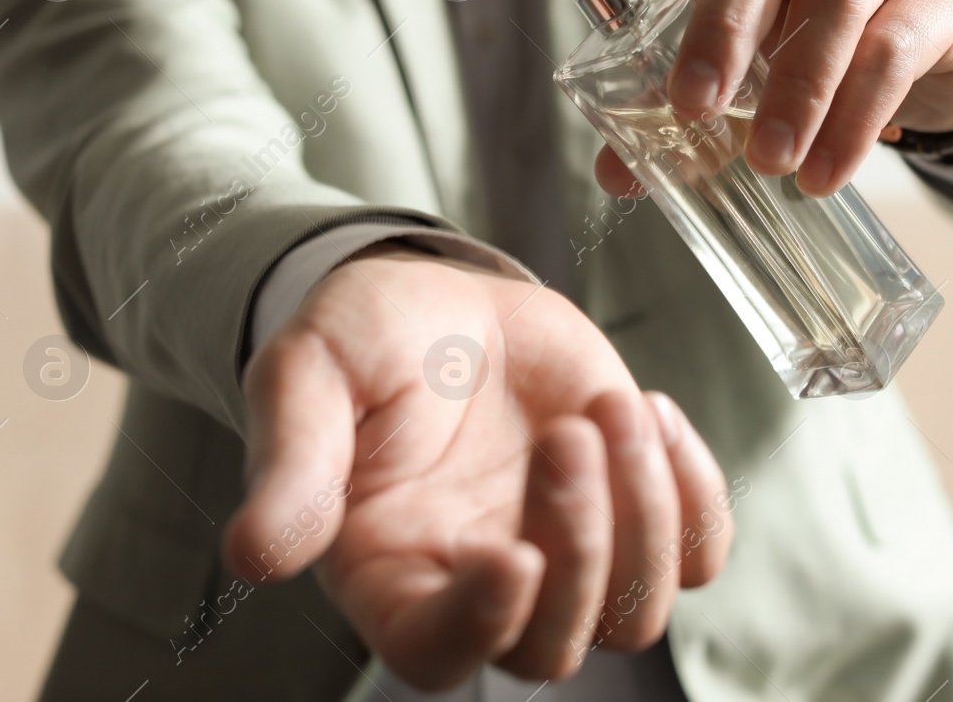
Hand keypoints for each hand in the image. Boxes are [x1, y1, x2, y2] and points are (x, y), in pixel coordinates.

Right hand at [224, 249, 732, 689]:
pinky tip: (651, 411)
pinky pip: (697, 555)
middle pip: (555, 645)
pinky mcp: (628, 509)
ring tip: (613, 406)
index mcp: (391, 572)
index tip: (514, 552)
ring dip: (647, 513)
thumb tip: (254, 556)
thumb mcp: (310, 376)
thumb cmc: (366, 342)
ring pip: (638, 611)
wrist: (442, 300)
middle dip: (581, 542)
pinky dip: (698, 499)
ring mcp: (565, 552)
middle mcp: (481, 583)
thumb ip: (293, 463)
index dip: (484, 623)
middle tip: (568, 434)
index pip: (439, 651)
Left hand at [542, 0, 952, 197]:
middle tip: (692, 106)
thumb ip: (687, 113)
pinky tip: (824, 172)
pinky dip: (854, 117)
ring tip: (769, 162)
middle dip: (720, 23)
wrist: (945, 55)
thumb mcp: (751, 72)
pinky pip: (894, 47)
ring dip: (798, 83)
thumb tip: (618, 173)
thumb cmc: (824, 48)